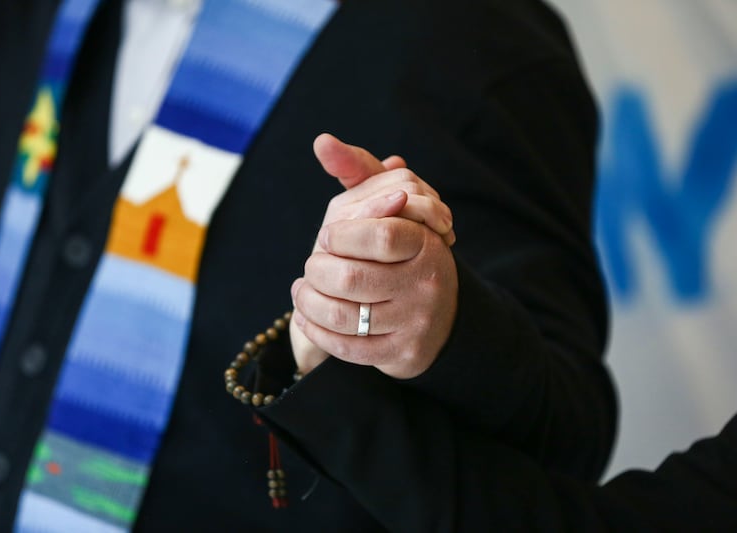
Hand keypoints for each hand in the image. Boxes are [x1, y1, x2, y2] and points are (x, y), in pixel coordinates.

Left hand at [290, 135, 457, 378]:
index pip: (381, 233)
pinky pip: (347, 347)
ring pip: (344, 315)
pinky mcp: (402, 354)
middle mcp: (428, 283)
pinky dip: (316, 331)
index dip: (341, 236)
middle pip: (352, 277)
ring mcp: (416, 321)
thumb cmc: (400, 252)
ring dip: (308, 302)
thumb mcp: (387, 206)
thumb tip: (322, 141)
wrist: (434, 316)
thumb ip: (358, 172)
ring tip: (302, 290)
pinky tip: (307, 317)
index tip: (326, 237)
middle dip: (317, 271)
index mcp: (427, 243)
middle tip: (310, 267)